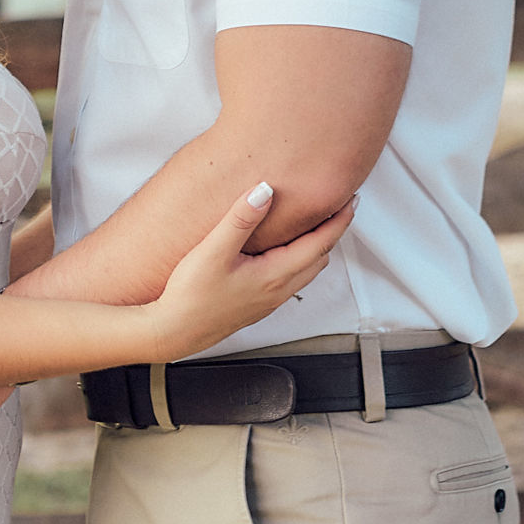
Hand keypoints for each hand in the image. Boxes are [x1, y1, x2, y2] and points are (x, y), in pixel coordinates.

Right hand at [139, 184, 355, 361]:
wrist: (174, 332)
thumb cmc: (191, 297)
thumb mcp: (213, 251)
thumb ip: (240, 219)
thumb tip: (264, 191)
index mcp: (275, 275)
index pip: (320, 244)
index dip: (338, 221)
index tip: (349, 201)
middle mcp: (278, 290)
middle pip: (319, 258)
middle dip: (332, 232)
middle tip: (337, 208)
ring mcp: (268, 300)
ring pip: (305, 271)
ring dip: (315, 247)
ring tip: (313, 225)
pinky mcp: (256, 305)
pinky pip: (289, 279)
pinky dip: (298, 260)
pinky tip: (280, 252)